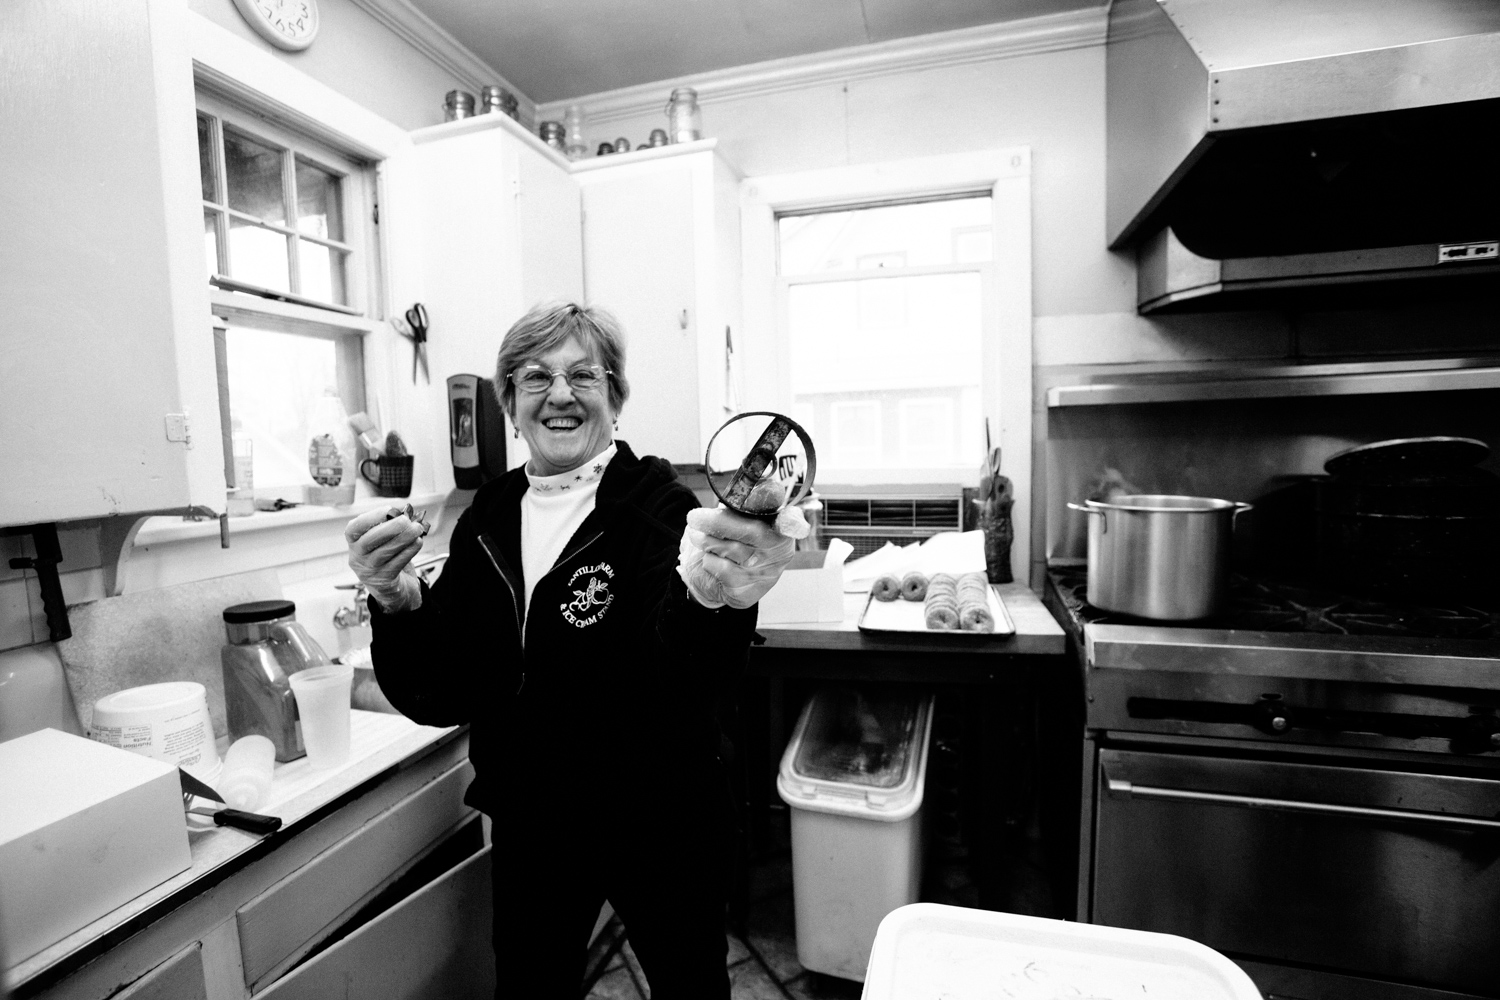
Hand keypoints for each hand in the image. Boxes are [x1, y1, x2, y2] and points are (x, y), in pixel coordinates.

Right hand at [345, 508, 425, 610]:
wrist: (391, 588)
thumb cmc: (386, 557)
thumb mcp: (382, 541)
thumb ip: (389, 527)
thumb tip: (406, 514)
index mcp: (354, 543)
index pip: (354, 529)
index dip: (370, 518)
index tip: (388, 509)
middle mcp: (358, 557)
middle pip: (368, 541)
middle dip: (389, 528)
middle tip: (406, 520)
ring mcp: (369, 571)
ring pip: (385, 552)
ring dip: (403, 538)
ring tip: (417, 528)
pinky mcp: (384, 581)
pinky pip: (397, 564)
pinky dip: (409, 551)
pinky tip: (418, 542)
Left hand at [677, 507, 795, 609]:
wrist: (716, 581)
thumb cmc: (731, 542)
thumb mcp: (737, 520)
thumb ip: (742, 507)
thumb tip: (741, 492)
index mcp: (781, 528)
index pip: (790, 522)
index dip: (792, 521)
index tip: (793, 522)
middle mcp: (779, 552)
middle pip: (753, 532)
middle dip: (719, 522)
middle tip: (694, 517)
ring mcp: (765, 573)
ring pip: (731, 548)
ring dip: (706, 540)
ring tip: (697, 536)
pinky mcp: (749, 591)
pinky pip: (720, 567)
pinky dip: (708, 560)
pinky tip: (712, 560)